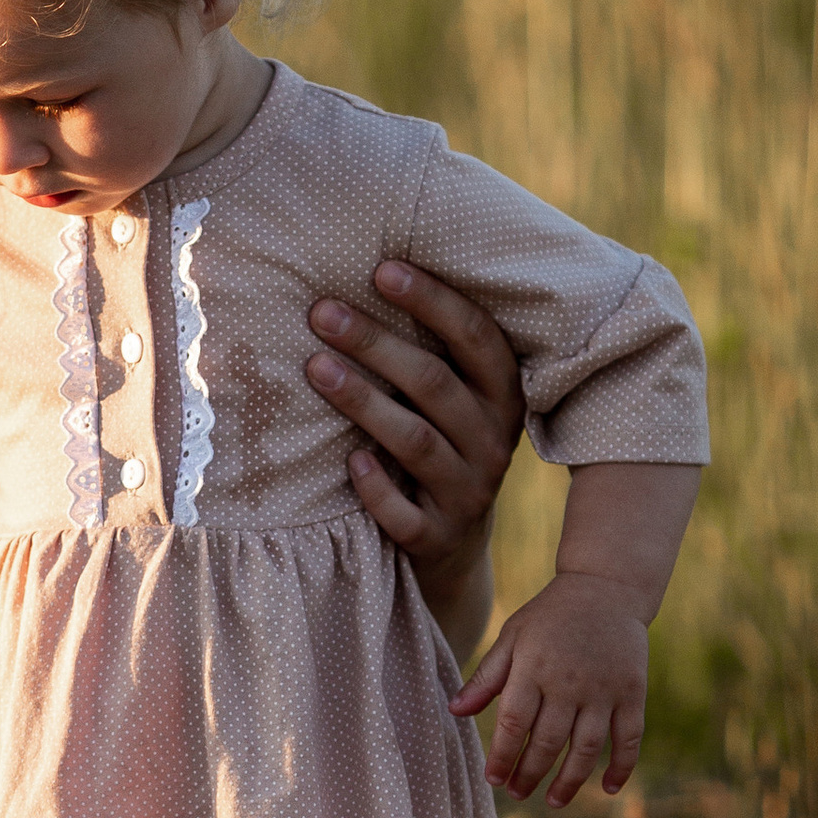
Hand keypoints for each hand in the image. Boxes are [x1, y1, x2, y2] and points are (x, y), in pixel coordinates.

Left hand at [306, 259, 524, 637]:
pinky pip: (407, 515)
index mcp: (503, 395)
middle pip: (435, 383)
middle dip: (376, 343)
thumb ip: (431, 351)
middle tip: (321, 312)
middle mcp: (493, 441)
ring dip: (365, 401)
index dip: (433, 302)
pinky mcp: (437, 538)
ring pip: (417, 442)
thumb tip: (368, 268)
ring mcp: (468, 492)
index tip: (381, 269)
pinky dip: (378, 488)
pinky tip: (349, 461)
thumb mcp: (451, 401)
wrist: (453, 550)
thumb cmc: (439, 447)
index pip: (475, 337)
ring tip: (315, 368)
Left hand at [451, 571, 649, 805]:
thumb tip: (455, 711)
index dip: (502, 756)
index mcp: (534, 669)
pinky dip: (622, 766)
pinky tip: (609, 789)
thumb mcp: (512, 637)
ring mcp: (604, 690)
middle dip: (529, 774)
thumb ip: (486, 677)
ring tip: (552, 801)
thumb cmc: (549, 616)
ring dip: (569, 781)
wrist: (606, 588)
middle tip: (517, 793)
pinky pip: (629, 737)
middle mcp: (570, 683)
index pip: (514, 724)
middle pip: (548, 742)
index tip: (493, 779)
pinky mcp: (633, 692)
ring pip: (586, 748)